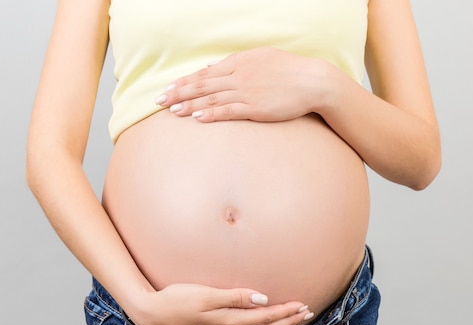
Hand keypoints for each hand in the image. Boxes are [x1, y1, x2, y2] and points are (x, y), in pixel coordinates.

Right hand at [129, 283, 314, 324]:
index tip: (303, 305)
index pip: (266, 317)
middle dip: (288, 321)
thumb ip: (235, 297)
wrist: (152, 316)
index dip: (286, 311)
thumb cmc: (177, 299)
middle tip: (307, 313)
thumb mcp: (205, 293)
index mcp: (228, 321)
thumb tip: (263, 299)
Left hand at [155, 47, 330, 122]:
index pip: (205, 73)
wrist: (313, 81)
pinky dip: (211, 114)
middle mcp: (239, 75)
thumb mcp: (262, 59)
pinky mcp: (255, 107)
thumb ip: (239, 64)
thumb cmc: (290, 70)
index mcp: (239, 62)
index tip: (169, 88)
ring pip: (210, 98)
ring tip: (172, 112)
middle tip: (159, 101)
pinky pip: (228, 110)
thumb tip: (216, 68)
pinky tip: (197, 118)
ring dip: (189, 105)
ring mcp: (246, 91)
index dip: (184, 81)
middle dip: (178, 93)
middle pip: (201, 85)